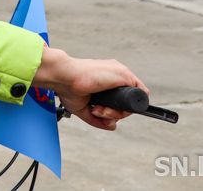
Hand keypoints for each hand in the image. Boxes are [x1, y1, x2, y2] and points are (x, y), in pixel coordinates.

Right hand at [32, 47, 148, 130]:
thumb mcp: (83, 108)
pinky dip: (126, 107)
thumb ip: (98, 118)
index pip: (119, 98)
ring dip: (116, 112)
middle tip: (98, 111)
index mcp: (104, 80)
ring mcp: (120, 76)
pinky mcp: (125, 76)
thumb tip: (112, 126)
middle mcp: (113, 77)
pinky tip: (108, 106)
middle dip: (114, 113)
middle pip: (126, 102)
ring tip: (99, 109)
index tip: (98, 110)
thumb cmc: (67, 86)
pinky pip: (139, 96)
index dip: (113, 109)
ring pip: (132, 102)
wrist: (63, 77)